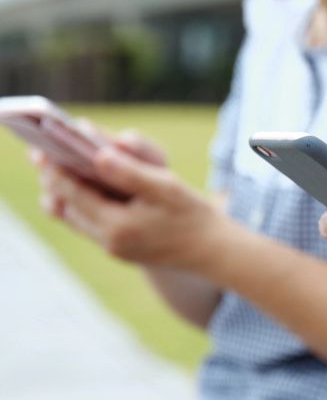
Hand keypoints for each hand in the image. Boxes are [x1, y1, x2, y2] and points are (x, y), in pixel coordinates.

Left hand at [34, 130, 227, 269]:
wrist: (212, 250)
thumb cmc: (192, 215)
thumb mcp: (165, 188)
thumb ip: (129, 172)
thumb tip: (98, 155)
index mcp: (117, 226)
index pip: (73, 194)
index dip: (56, 170)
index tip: (43, 149)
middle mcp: (109, 241)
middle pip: (68, 207)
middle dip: (55, 180)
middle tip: (40, 156)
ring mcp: (113, 248)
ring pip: (75, 217)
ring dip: (65, 193)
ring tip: (55, 170)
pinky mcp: (121, 249)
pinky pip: (90, 225)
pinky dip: (81, 205)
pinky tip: (81, 190)